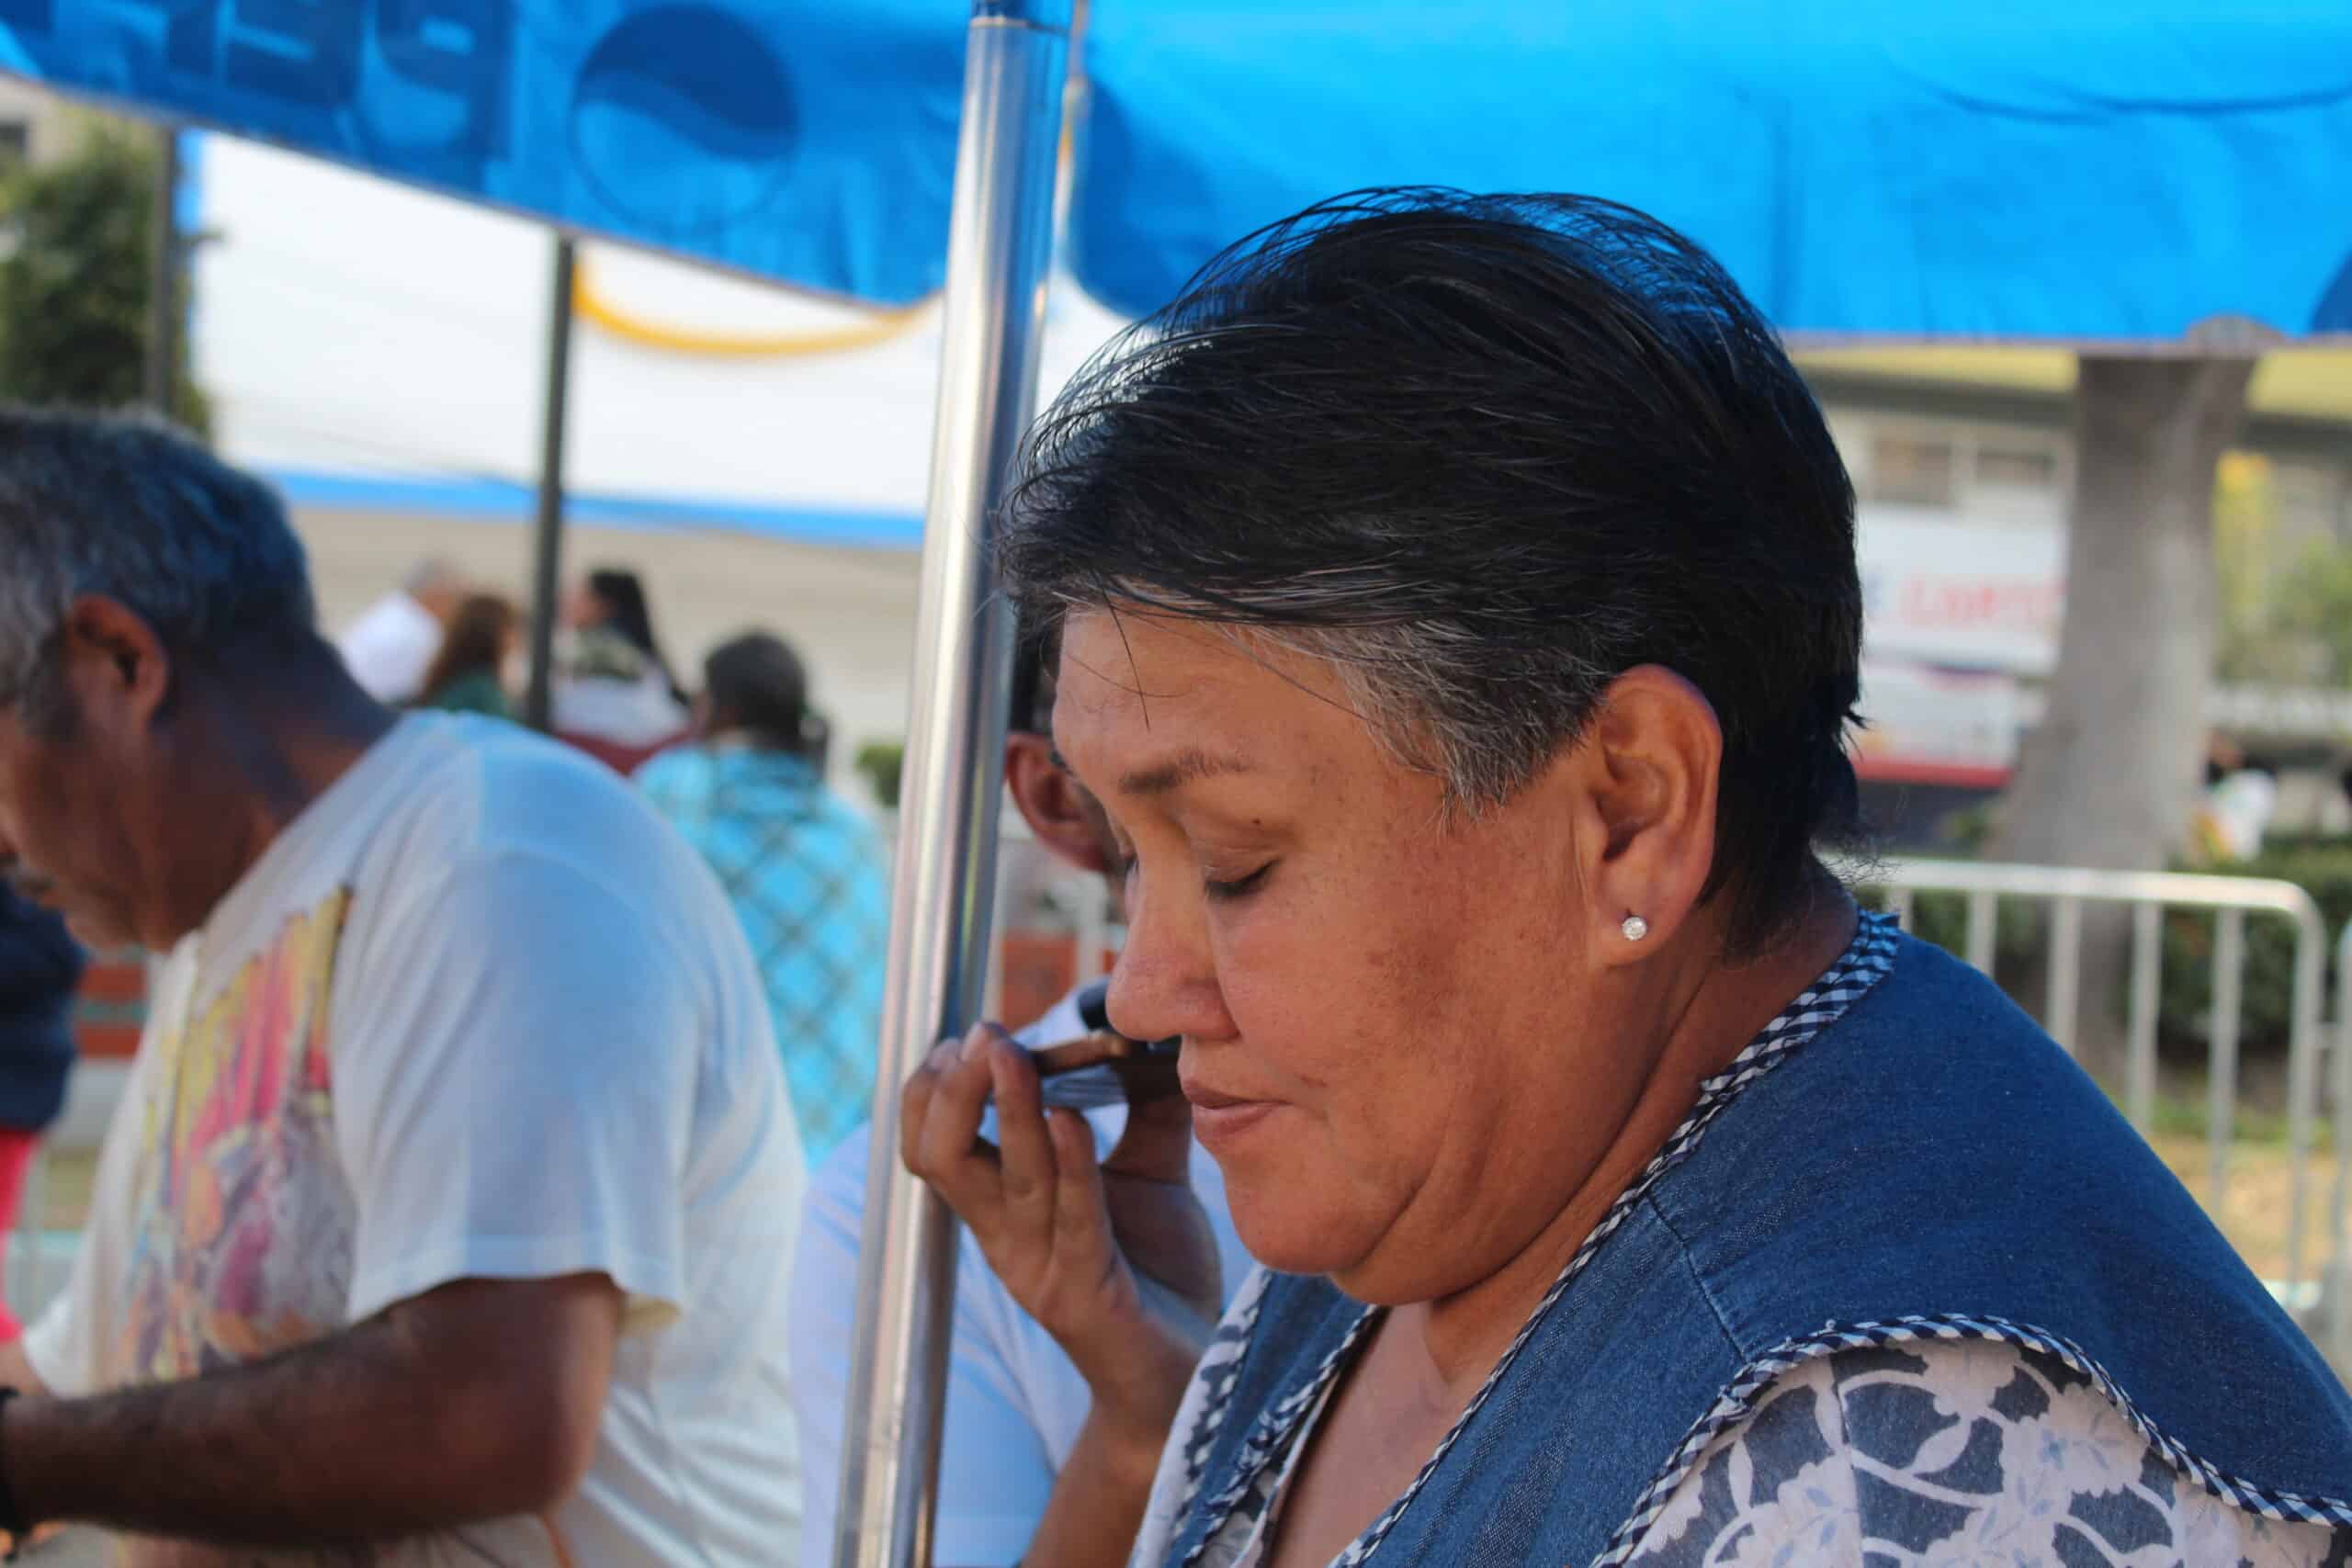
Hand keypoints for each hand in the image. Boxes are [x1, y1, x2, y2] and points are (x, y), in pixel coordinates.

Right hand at [903, 1023, 1220, 1444]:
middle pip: (938, 1157)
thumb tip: (1152, 1034)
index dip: (934, 1087)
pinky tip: (1071, 1121)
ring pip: (1006, 1179)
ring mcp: (1041, 1268)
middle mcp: (1005, 1236)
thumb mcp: (1146, 1175)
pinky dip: (1069, 1168)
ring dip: (1010, 1110)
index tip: (968, 1033)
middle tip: (982, 1036)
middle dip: (951, 1091)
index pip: (932, 1141)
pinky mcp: (1087, 1295)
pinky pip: (1072, 1222)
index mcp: (1002, 1206)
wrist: (1189, 1373)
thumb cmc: (1157, 1269)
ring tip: (1012, 1054)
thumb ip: (1141, 1108)